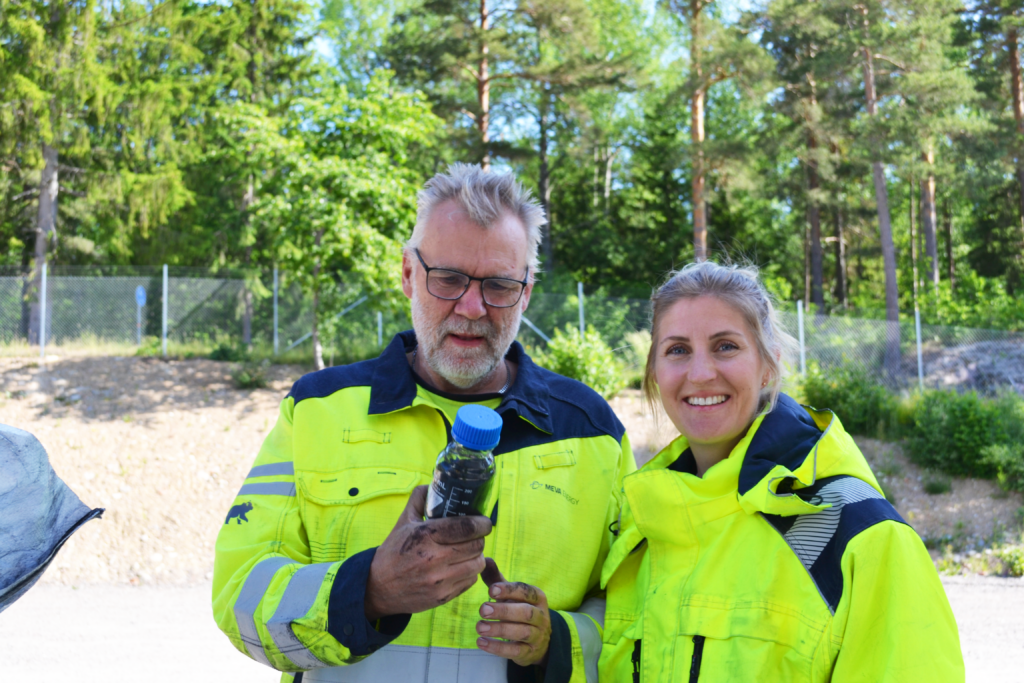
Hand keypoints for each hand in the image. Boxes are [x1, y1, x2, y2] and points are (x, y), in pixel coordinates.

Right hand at [365, 485, 491, 619]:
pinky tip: (459, 567)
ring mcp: (440, 580)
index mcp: (426, 536)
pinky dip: (469, 572)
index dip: (482, 523)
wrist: (378, 587)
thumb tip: (433, 483)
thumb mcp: (404, 521)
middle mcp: (434, 559)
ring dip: (476, 556)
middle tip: (473, 536)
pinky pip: (470, 581)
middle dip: (478, 538)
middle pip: (477, 545)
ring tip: (466, 552)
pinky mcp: (443, 597)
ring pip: (477, 564)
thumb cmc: (394, 551)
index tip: (484, 522)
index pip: (467, 527)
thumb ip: (419, 499)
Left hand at [476, 558, 551, 666]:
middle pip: (525, 613)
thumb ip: (497, 579)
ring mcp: (537, 636)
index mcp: (537, 597)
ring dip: (499, 630)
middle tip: (482, 610)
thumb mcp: (511, 595)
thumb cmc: (519, 610)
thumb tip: (485, 559)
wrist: (539, 641)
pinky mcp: (529, 653)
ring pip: (521, 632)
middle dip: (504, 611)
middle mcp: (541, 616)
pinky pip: (516, 651)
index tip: (491, 590)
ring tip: (479, 627)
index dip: (509, 590)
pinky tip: (481, 642)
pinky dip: (498, 648)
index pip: (526, 591)